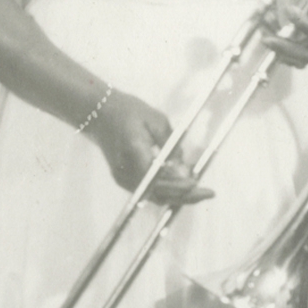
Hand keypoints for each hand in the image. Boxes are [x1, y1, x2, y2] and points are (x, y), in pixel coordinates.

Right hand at [88, 89, 213, 205]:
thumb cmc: (129, 111)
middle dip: (185, 196)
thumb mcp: (157, 120)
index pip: (158, 178)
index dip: (180, 186)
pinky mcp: (122, 180)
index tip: (197, 184)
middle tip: (208, 193)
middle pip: (158, 193)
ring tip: (199, 190)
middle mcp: (125, 170)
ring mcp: (122, 178)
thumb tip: (184, 170)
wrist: (99, 114)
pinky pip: (148, 191)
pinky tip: (182, 186)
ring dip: (177, 195)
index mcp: (134, 151)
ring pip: (154, 196)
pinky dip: (166, 191)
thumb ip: (171, 146)